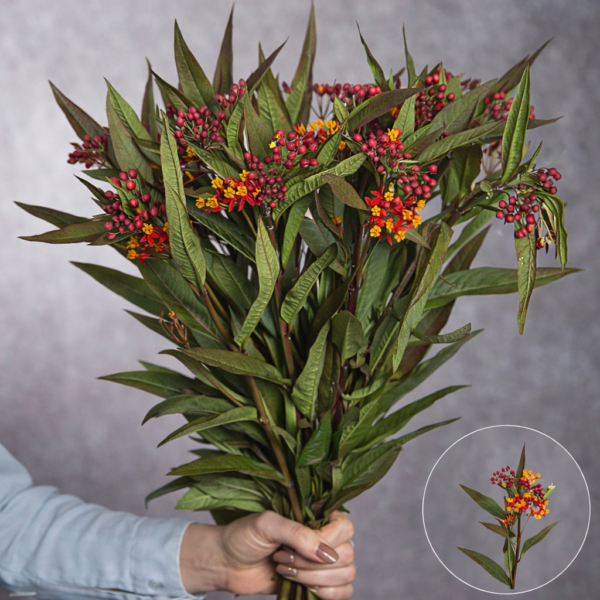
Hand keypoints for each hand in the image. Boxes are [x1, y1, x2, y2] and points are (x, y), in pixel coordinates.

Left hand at [180, 510, 355, 598]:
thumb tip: (327, 554)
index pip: (345, 528)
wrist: (227, 563)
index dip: (327, 540)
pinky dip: (328, 594)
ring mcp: (323, 563)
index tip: (299, 545)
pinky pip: (344, 593)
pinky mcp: (319, 585)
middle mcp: (325, 538)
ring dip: (315, 578)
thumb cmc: (244, 536)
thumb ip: (297, 534)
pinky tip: (305, 588)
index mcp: (316, 517)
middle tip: (282, 558)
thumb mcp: (267, 525)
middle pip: (347, 554)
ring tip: (286, 571)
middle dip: (313, 563)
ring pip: (346, 574)